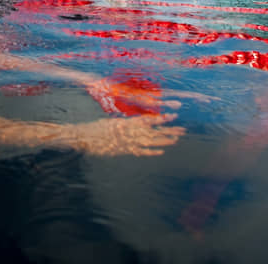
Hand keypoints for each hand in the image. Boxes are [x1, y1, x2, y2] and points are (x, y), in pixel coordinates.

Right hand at [62, 114, 184, 155]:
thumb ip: (125, 124)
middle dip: (168, 130)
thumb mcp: (111, 123)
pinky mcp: (124, 150)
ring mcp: (128, 141)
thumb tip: (136, 123)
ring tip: (176, 139)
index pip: (149, 119)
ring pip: (151, 140)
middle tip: (182, 130)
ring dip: (164, 140)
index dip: (162, 118)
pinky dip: (151, 152)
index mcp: (128, 122)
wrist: (84, 136)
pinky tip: (161, 151)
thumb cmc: (96, 129)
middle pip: (154, 130)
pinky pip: (141, 152)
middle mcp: (130, 131)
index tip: (174, 116)